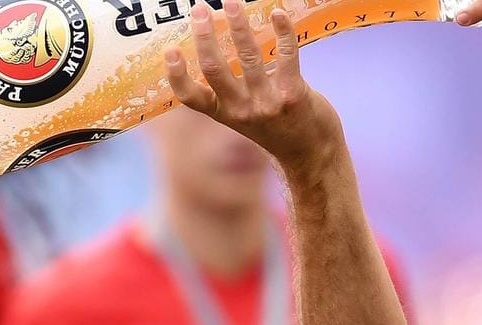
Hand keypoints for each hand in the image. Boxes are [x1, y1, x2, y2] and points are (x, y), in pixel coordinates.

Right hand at [163, 0, 343, 174]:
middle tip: (200, 8)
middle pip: (214, 68)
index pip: (190, 97)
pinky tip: (277, 13)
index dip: (176, 74)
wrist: (311, 153)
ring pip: (248, 56)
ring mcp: (266, 103)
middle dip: (204, 35)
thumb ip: (232, 89)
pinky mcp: (292, 95)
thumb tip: (221, 42)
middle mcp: (240, 110)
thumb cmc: (277, 127)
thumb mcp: (244, 115)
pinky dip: (283, 31)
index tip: (170, 49)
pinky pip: (286, 55)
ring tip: (232, 2)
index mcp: (223, 113)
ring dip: (238, 24)